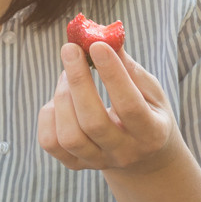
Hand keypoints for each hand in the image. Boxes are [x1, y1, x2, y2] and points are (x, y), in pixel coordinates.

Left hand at [36, 41, 177, 174]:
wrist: (143, 157)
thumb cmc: (147, 112)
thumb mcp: (150, 91)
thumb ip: (129, 68)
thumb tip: (104, 37)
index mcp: (151, 133)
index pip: (129, 105)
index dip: (112, 74)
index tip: (97, 45)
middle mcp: (124, 153)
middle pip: (93, 122)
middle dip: (78, 81)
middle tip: (70, 49)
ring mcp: (98, 162)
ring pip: (69, 136)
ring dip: (62, 97)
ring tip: (67, 75)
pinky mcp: (75, 164)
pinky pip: (50, 143)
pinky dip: (48, 115)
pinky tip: (59, 100)